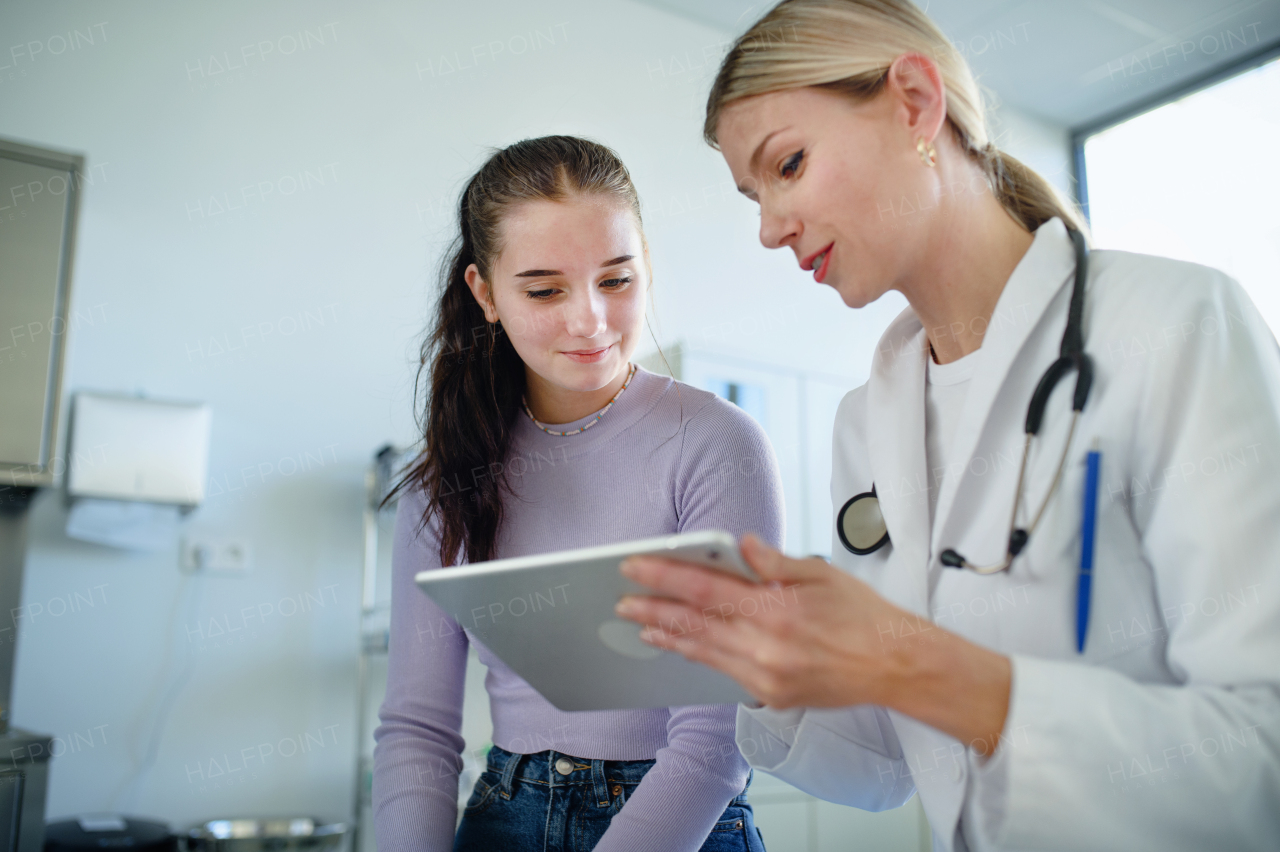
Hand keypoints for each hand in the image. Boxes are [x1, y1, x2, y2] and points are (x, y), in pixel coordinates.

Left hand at [616, 534, 1010, 747]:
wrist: (896, 666)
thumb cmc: (863, 615)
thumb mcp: (821, 573)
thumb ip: (774, 560)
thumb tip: (740, 544)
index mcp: (777, 608)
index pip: (704, 587)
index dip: (664, 575)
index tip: (634, 565)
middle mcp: (766, 645)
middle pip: (694, 623)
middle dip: (653, 608)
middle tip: (622, 600)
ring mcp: (767, 676)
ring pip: (703, 652)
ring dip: (669, 637)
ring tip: (642, 625)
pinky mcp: (771, 696)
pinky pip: (724, 673)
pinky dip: (700, 656)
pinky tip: (683, 646)